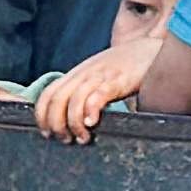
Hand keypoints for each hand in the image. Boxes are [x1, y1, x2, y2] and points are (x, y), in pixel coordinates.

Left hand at [34, 37, 153, 142]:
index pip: (48, 93)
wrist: (149, 51)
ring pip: (74, 100)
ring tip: (82, 137)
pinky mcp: (117, 80)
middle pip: (57, 99)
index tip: (46, 132)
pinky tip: (93, 123)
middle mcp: (84, 74)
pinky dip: (91, 110)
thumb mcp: (97, 76)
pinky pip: (98, 95)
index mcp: (77, 74)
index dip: (42, 115)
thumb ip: (84, 91)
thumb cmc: (123, 68)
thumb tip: (72, 118)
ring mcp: (100, 76)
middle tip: (65, 139)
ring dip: (74, 123)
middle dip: (56, 124)